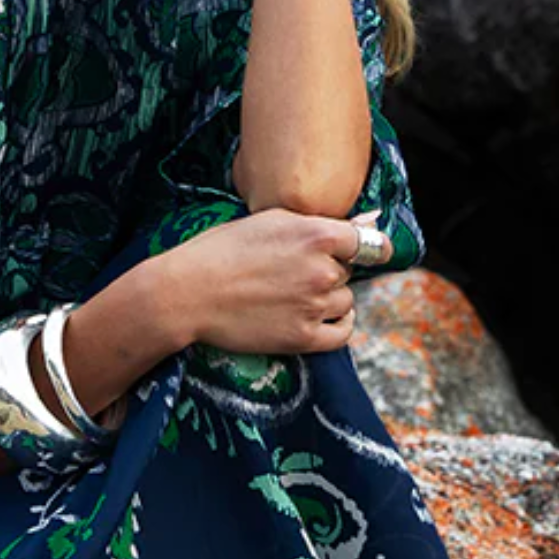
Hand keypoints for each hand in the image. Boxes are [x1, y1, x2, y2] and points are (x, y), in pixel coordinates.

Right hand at [163, 205, 392, 356]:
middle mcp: (323, 271)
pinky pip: (342, 333)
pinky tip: (320, 316)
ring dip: (327, 297)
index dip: (361, 247)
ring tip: (292, 294)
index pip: (368, 242)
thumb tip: (371, 221)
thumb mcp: (270, 220)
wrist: (186, 293)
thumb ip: (322, 222)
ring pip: (344, 300)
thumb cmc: (221, 251)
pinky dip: (338, 324)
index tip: (358, 252)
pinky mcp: (303, 337)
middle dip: (327, 269)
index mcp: (318, 235)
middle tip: (291, 271)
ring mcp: (314, 306)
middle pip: (348, 271)